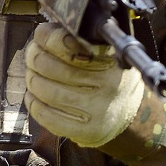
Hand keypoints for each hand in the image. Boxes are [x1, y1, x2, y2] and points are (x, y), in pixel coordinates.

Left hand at [23, 23, 142, 146]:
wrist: (133, 111)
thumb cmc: (109, 75)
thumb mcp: (102, 49)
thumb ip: (75, 38)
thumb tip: (43, 34)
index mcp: (109, 57)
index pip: (65, 42)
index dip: (46, 38)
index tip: (42, 38)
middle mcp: (107, 83)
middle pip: (48, 66)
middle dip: (34, 58)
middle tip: (34, 57)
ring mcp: (97, 109)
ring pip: (44, 90)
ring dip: (32, 80)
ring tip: (35, 76)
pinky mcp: (87, 131)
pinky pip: (46, 115)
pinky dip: (33, 103)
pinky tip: (35, 96)